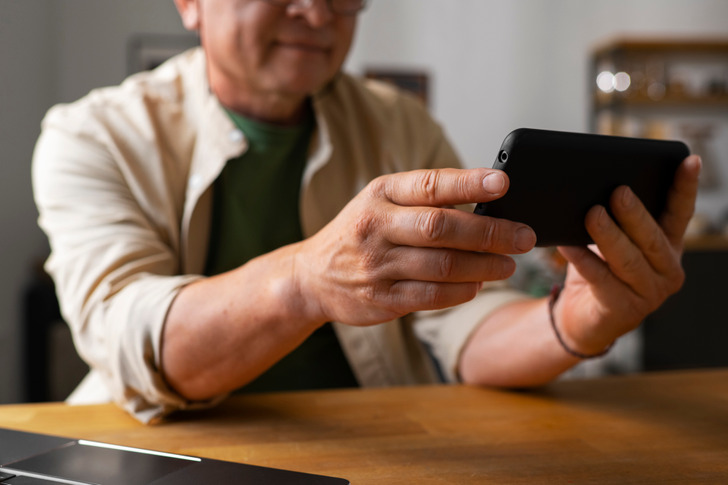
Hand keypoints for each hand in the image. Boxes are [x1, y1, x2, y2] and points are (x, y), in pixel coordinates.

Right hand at [293, 168, 536, 325]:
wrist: (312, 276)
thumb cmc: (360, 233)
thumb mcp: (380, 203)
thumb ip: (424, 199)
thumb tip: (486, 200)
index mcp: (379, 194)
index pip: (430, 184)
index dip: (468, 183)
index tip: (503, 183)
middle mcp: (376, 226)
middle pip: (442, 228)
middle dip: (490, 232)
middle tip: (524, 236)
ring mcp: (377, 265)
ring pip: (442, 265)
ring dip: (483, 266)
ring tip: (508, 264)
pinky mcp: (382, 298)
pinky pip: (431, 295)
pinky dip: (461, 291)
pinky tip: (478, 285)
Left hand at [554, 155, 701, 353]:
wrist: (579, 316)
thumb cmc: (596, 270)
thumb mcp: (609, 241)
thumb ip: (613, 218)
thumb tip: (594, 185)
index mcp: (667, 246)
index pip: (680, 212)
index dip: (685, 187)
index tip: (690, 161)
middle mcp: (666, 269)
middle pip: (651, 237)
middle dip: (635, 213)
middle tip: (618, 191)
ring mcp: (650, 293)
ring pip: (628, 259)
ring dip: (608, 235)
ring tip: (592, 214)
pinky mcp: (624, 309)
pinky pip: (601, 278)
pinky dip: (583, 259)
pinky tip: (567, 244)